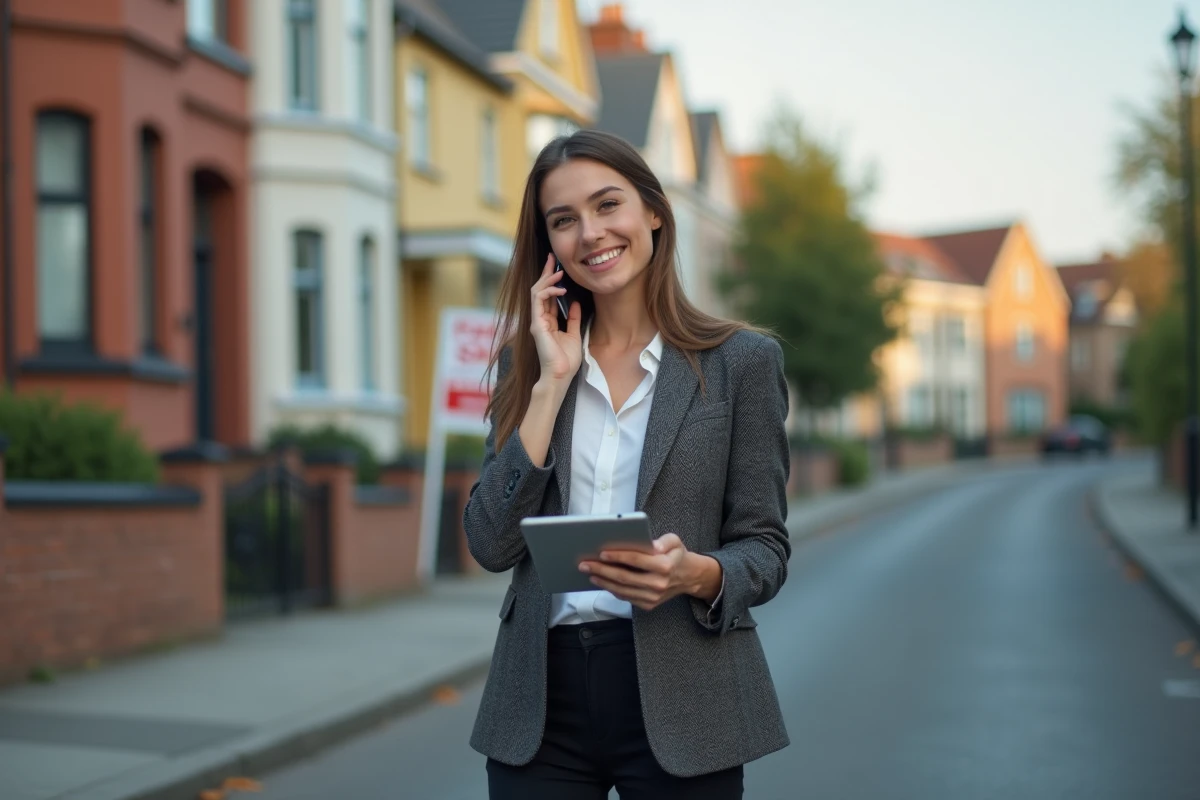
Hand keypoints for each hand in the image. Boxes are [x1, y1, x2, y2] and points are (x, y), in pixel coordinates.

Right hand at [530, 253, 582, 383]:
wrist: (560, 375)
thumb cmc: (566, 360)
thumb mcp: (573, 334)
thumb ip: (572, 318)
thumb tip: (574, 303)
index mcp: (547, 322)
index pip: (547, 296)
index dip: (551, 281)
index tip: (557, 267)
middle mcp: (539, 319)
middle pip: (539, 290)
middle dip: (546, 273)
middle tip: (552, 258)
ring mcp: (536, 321)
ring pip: (536, 292)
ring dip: (547, 279)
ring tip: (558, 272)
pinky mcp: (537, 324)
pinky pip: (538, 301)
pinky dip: (548, 291)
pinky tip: (560, 289)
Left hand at [579, 534, 720, 611]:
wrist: (688, 576)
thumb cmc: (676, 555)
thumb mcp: (675, 541)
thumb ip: (664, 541)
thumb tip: (651, 545)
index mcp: (665, 566)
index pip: (636, 560)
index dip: (618, 557)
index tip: (602, 553)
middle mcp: (659, 583)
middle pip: (624, 577)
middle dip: (602, 570)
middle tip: (585, 564)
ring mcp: (653, 597)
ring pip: (622, 590)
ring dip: (603, 582)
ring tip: (589, 572)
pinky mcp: (649, 604)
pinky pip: (626, 597)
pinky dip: (611, 589)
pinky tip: (601, 580)